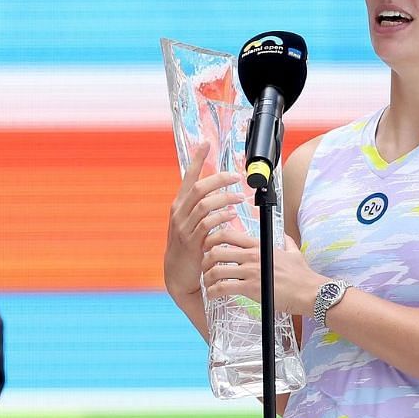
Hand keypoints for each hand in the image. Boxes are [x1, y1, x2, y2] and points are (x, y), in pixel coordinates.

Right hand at [164, 142, 244, 300]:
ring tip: (240, 198)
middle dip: (219, 179)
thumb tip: (219, 192)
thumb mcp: (191, 223)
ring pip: (204, 204)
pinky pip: (207, 224)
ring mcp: (183, 227)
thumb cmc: (189, 246)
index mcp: (179, 204)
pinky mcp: (191, 241)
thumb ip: (201, 208)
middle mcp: (178, 212)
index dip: (196, 160)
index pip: (188, 177)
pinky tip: (232, 215)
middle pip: (199, 188)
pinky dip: (221, 217)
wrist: (177, 273)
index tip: (205, 144)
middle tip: (236, 177)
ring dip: (225, 198)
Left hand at [201, 229, 325, 316]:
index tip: (207, 248)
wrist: (311, 293)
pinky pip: (223, 287)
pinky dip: (213, 292)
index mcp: (259, 246)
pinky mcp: (251, 288)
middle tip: (204, 268)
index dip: (211, 239)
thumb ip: (287, 243)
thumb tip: (286, 238)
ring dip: (207, 278)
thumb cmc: (303, 276)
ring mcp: (251, 272)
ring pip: (216, 269)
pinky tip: (213, 295)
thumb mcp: (295, 253)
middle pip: (215, 250)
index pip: (227, 234)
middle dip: (204, 260)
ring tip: (208, 284)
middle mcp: (252, 256)